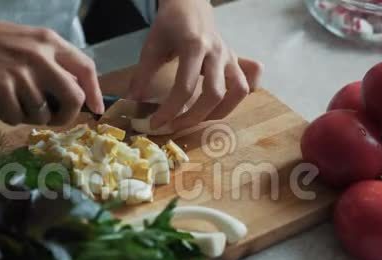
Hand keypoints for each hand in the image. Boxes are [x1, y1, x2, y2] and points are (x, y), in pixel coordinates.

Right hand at [0, 8, 103, 125]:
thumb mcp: (26, 42)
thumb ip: (50, 63)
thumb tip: (72, 94)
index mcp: (49, 41)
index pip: (86, 68)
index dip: (95, 93)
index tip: (95, 109)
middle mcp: (40, 55)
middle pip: (73, 98)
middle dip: (66, 116)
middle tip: (53, 119)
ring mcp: (21, 72)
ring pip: (42, 113)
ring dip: (29, 117)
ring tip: (13, 102)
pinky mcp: (1, 88)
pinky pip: (16, 118)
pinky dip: (8, 117)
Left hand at [129, 0, 262, 129]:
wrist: (190, 4)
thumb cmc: (170, 25)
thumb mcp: (152, 46)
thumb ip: (142, 75)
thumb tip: (133, 103)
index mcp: (193, 46)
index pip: (185, 87)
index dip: (170, 110)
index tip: (156, 123)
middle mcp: (217, 52)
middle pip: (214, 94)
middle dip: (194, 117)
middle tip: (174, 125)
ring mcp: (230, 57)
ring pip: (238, 91)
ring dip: (220, 112)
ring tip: (199, 119)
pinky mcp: (237, 60)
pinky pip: (249, 81)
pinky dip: (240, 97)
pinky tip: (225, 103)